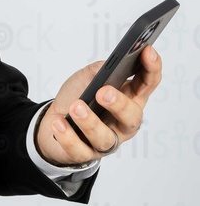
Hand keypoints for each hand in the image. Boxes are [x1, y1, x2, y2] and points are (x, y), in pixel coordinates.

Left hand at [36, 45, 161, 166]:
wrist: (52, 120)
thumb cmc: (78, 96)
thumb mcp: (88, 77)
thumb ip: (100, 69)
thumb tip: (109, 65)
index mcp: (129, 98)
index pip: (148, 83)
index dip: (152, 68)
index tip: (146, 51)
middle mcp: (122, 122)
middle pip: (132, 117)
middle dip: (119, 104)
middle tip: (103, 92)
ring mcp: (106, 140)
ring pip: (105, 138)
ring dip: (89, 122)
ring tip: (76, 106)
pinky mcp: (86, 153)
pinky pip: (79, 150)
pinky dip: (68, 136)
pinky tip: (60, 123)